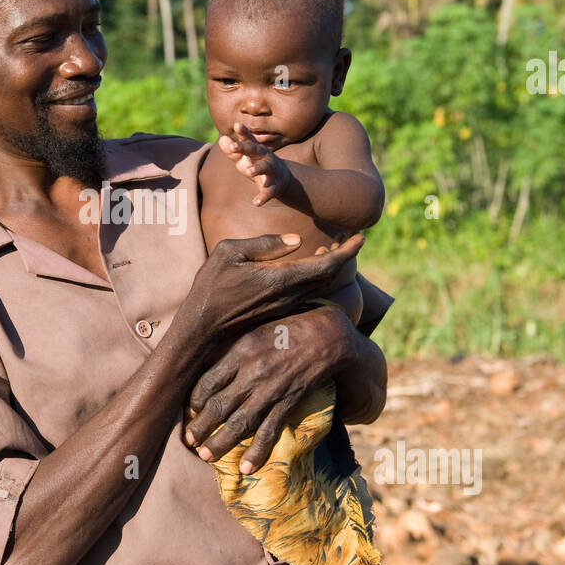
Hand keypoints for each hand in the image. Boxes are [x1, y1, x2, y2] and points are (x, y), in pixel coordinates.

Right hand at [180, 232, 363, 345]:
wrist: (202, 328)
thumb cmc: (210, 287)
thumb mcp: (229, 253)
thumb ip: (264, 244)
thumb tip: (295, 240)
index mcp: (282, 279)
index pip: (327, 264)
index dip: (348, 250)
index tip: (362, 236)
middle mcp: (290, 295)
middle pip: (329, 276)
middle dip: (344, 256)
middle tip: (353, 238)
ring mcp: (285, 305)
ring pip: (319, 285)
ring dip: (331, 266)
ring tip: (334, 248)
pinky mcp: (278, 310)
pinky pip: (307, 291)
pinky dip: (316, 276)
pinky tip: (310, 266)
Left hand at [185, 303, 356, 471]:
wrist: (325, 337)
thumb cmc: (285, 330)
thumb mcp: (252, 331)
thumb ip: (231, 349)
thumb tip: (207, 365)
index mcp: (239, 352)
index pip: (207, 381)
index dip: (194, 400)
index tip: (189, 411)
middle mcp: (251, 373)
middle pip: (218, 405)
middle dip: (200, 427)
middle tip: (188, 441)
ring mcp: (269, 391)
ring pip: (239, 423)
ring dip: (220, 442)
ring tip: (205, 457)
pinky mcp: (287, 404)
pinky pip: (269, 431)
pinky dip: (257, 451)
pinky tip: (246, 468)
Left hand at [218, 123, 290, 205]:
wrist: (282, 179)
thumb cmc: (258, 165)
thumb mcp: (244, 158)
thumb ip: (233, 151)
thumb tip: (222, 139)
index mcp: (256, 150)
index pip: (248, 139)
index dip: (243, 132)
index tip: (236, 125)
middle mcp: (265, 157)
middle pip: (255, 150)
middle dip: (244, 148)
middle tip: (233, 147)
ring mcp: (271, 171)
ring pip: (265, 168)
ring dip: (257, 169)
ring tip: (248, 171)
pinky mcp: (275, 186)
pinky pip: (269, 192)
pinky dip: (263, 197)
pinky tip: (256, 203)